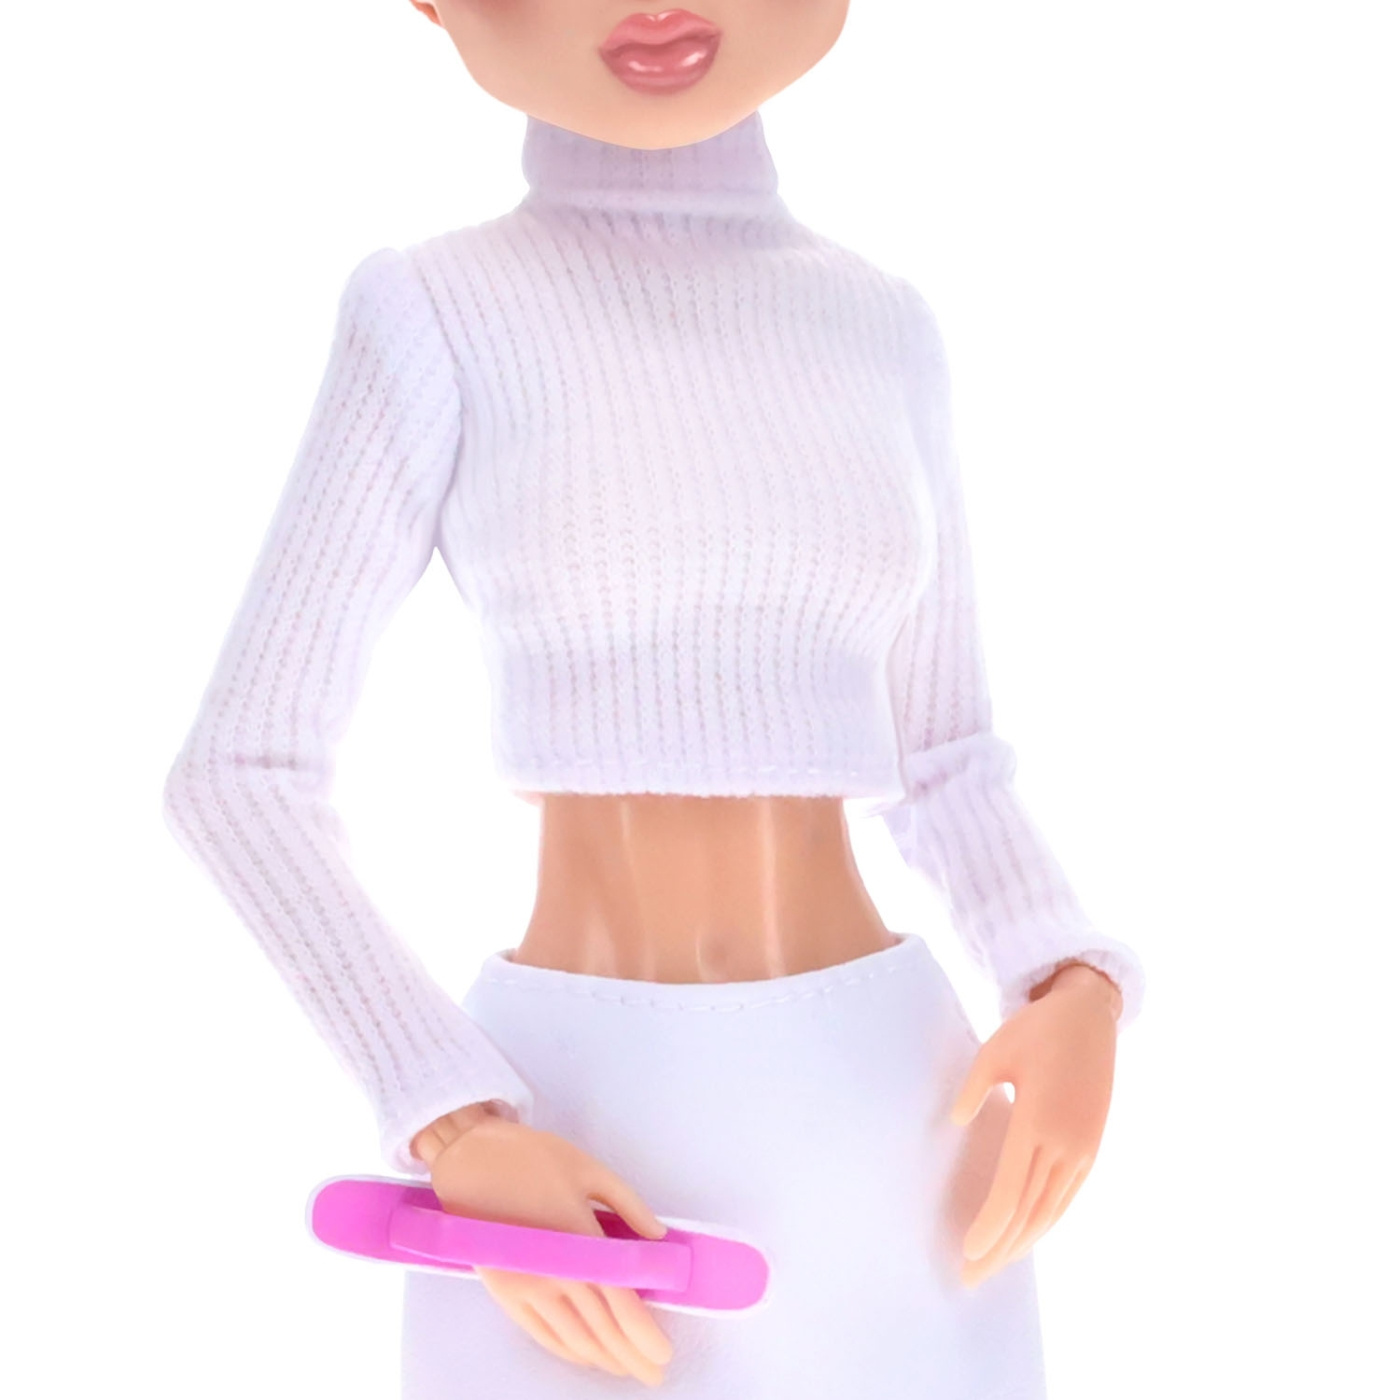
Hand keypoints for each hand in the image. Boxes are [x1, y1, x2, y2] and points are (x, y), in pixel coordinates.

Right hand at [417, 1110, 674, 1385]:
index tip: (664, 1356)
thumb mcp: (589, 1169)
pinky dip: (568, 1350)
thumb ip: (628, 1205)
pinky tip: (585, 1355)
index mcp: (581, 1240)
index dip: (645, 1336)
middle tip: (654, 1374)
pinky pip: (542, 1333)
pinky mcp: (506, 1293)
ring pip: (573, 1338)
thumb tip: (658, 1236)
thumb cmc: (531, 1157)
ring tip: (626, 1368)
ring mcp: (528, 1287)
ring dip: (603, 1358)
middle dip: (631, 1356)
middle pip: (602, 1329)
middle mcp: (556, 1272)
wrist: (471, 1159)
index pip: (622, 1303)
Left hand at [950, 962, 1119, 1287]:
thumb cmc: (1035, 1029)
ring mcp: (1083, 1149)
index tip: (967, 1251)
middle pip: (1030, 1213)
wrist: (1090, 1016)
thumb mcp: (994, 1051)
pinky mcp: (1092, 1148)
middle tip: (970, 1279)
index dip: (990, 1226)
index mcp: (1038, 1121)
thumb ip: (974, 1090)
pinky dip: (1045, 1222)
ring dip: (1022, 1242)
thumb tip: (957, 1122)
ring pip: (1052, 1211)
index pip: (1011, 1191)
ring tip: (994, 1266)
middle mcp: (1066, 1144)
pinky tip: (1025, 1235)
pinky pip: (1066, 1197)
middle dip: (1000, 1249)